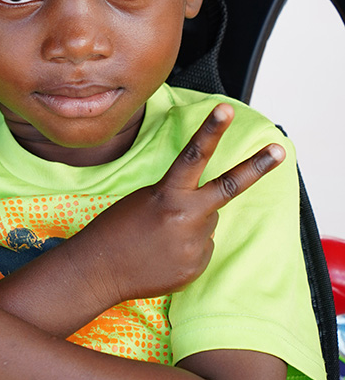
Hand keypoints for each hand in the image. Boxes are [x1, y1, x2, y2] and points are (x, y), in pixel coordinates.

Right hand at [73, 103, 285, 304]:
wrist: (99, 270)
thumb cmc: (116, 229)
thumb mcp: (144, 201)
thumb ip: (179, 199)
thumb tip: (210, 208)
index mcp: (167, 194)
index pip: (194, 155)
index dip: (211, 130)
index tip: (226, 109)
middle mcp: (186, 218)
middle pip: (229, 185)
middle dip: (257, 166)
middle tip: (280, 150)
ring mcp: (194, 245)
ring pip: (209, 223)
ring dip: (192, 225)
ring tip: (160, 237)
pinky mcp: (196, 267)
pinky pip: (202, 249)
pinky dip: (187, 249)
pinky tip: (163, 254)